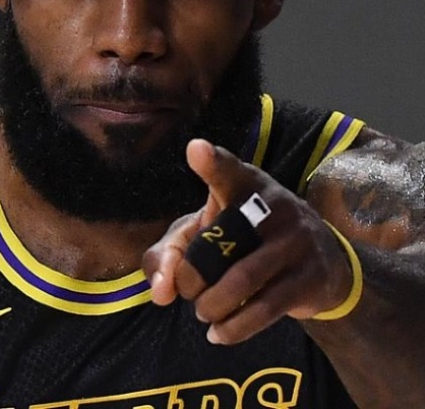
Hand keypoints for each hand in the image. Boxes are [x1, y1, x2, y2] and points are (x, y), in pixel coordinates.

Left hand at [142, 139, 353, 343]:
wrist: (321, 262)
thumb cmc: (245, 238)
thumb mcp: (205, 232)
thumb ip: (170, 254)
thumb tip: (162, 292)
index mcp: (244, 184)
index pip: (227, 171)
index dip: (212, 162)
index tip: (196, 149)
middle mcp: (273, 206)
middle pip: (216, 244)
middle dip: (192, 278)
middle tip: (189, 291)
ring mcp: (296, 240)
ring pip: (240, 281)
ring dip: (211, 306)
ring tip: (204, 313)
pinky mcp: (309, 277)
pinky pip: (265, 308)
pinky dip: (234, 328)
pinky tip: (219, 333)